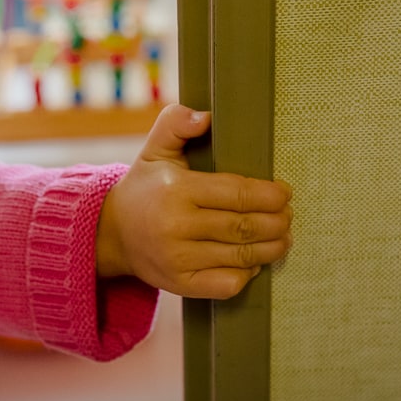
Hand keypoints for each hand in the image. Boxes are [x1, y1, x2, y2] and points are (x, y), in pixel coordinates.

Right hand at [96, 104, 293, 298]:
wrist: (112, 234)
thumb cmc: (144, 188)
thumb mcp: (154, 150)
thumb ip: (176, 123)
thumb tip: (206, 116)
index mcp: (177, 189)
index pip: (237, 193)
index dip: (270, 195)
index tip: (285, 193)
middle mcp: (176, 225)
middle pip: (245, 226)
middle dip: (277, 222)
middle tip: (288, 216)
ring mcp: (178, 258)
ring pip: (241, 256)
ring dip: (271, 248)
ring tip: (283, 238)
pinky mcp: (180, 283)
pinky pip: (227, 284)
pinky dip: (248, 273)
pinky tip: (254, 261)